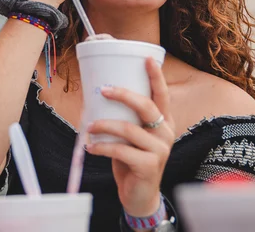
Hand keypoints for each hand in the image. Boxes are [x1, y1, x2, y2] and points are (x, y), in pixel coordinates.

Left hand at [85, 58, 174, 218]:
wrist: (139, 196)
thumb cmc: (131, 159)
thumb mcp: (130, 136)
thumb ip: (123, 118)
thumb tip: (95, 96)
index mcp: (163, 121)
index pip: (162, 94)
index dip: (155, 76)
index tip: (145, 58)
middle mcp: (165, 132)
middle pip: (146, 106)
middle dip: (123, 94)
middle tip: (102, 89)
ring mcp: (160, 150)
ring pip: (129, 129)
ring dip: (104, 125)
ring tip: (89, 127)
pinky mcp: (149, 166)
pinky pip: (121, 150)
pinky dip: (102, 148)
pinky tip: (90, 148)